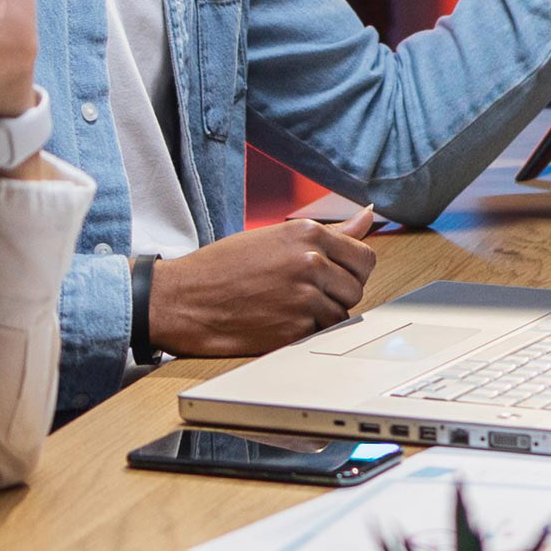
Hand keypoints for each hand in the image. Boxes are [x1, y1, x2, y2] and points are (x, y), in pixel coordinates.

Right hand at [148, 214, 381, 354]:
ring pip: (342, 314)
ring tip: (286, 307)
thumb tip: (368, 216)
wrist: (182, 299)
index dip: (351, 271)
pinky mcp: (294, 329)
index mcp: (308, 233)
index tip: (334, 276)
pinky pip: (321, 334)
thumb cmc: (223, 266)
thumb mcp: (276, 237)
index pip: (364, 257)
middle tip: (302, 293)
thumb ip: (328, 233)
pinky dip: (305, 333)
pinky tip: (277, 322)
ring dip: (322, 316)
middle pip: (356, 288)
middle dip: (337, 294)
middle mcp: (311, 262)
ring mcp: (304, 297)